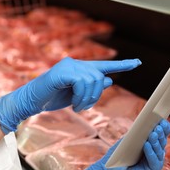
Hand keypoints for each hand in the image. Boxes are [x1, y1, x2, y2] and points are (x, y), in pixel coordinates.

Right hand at [0, 57, 140, 133]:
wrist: (32, 101)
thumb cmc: (54, 97)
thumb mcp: (78, 95)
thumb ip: (93, 87)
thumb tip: (110, 79)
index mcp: (82, 69)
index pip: (105, 65)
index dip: (122, 65)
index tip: (137, 63)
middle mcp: (77, 63)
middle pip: (100, 77)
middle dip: (96, 96)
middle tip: (84, 107)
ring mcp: (69, 66)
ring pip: (93, 81)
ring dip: (88, 99)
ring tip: (79, 107)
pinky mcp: (62, 71)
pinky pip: (81, 83)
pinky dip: (81, 97)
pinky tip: (75, 105)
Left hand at [75, 119, 169, 169]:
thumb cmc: (119, 153)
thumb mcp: (128, 139)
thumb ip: (137, 132)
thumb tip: (146, 122)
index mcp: (153, 143)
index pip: (162, 134)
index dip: (164, 127)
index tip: (162, 119)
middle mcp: (157, 152)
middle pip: (162, 141)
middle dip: (160, 134)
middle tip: (158, 126)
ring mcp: (156, 162)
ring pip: (159, 151)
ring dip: (156, 142)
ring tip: (152, 134)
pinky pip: (154, 161)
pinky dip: (151, 153)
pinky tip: (147, 145)